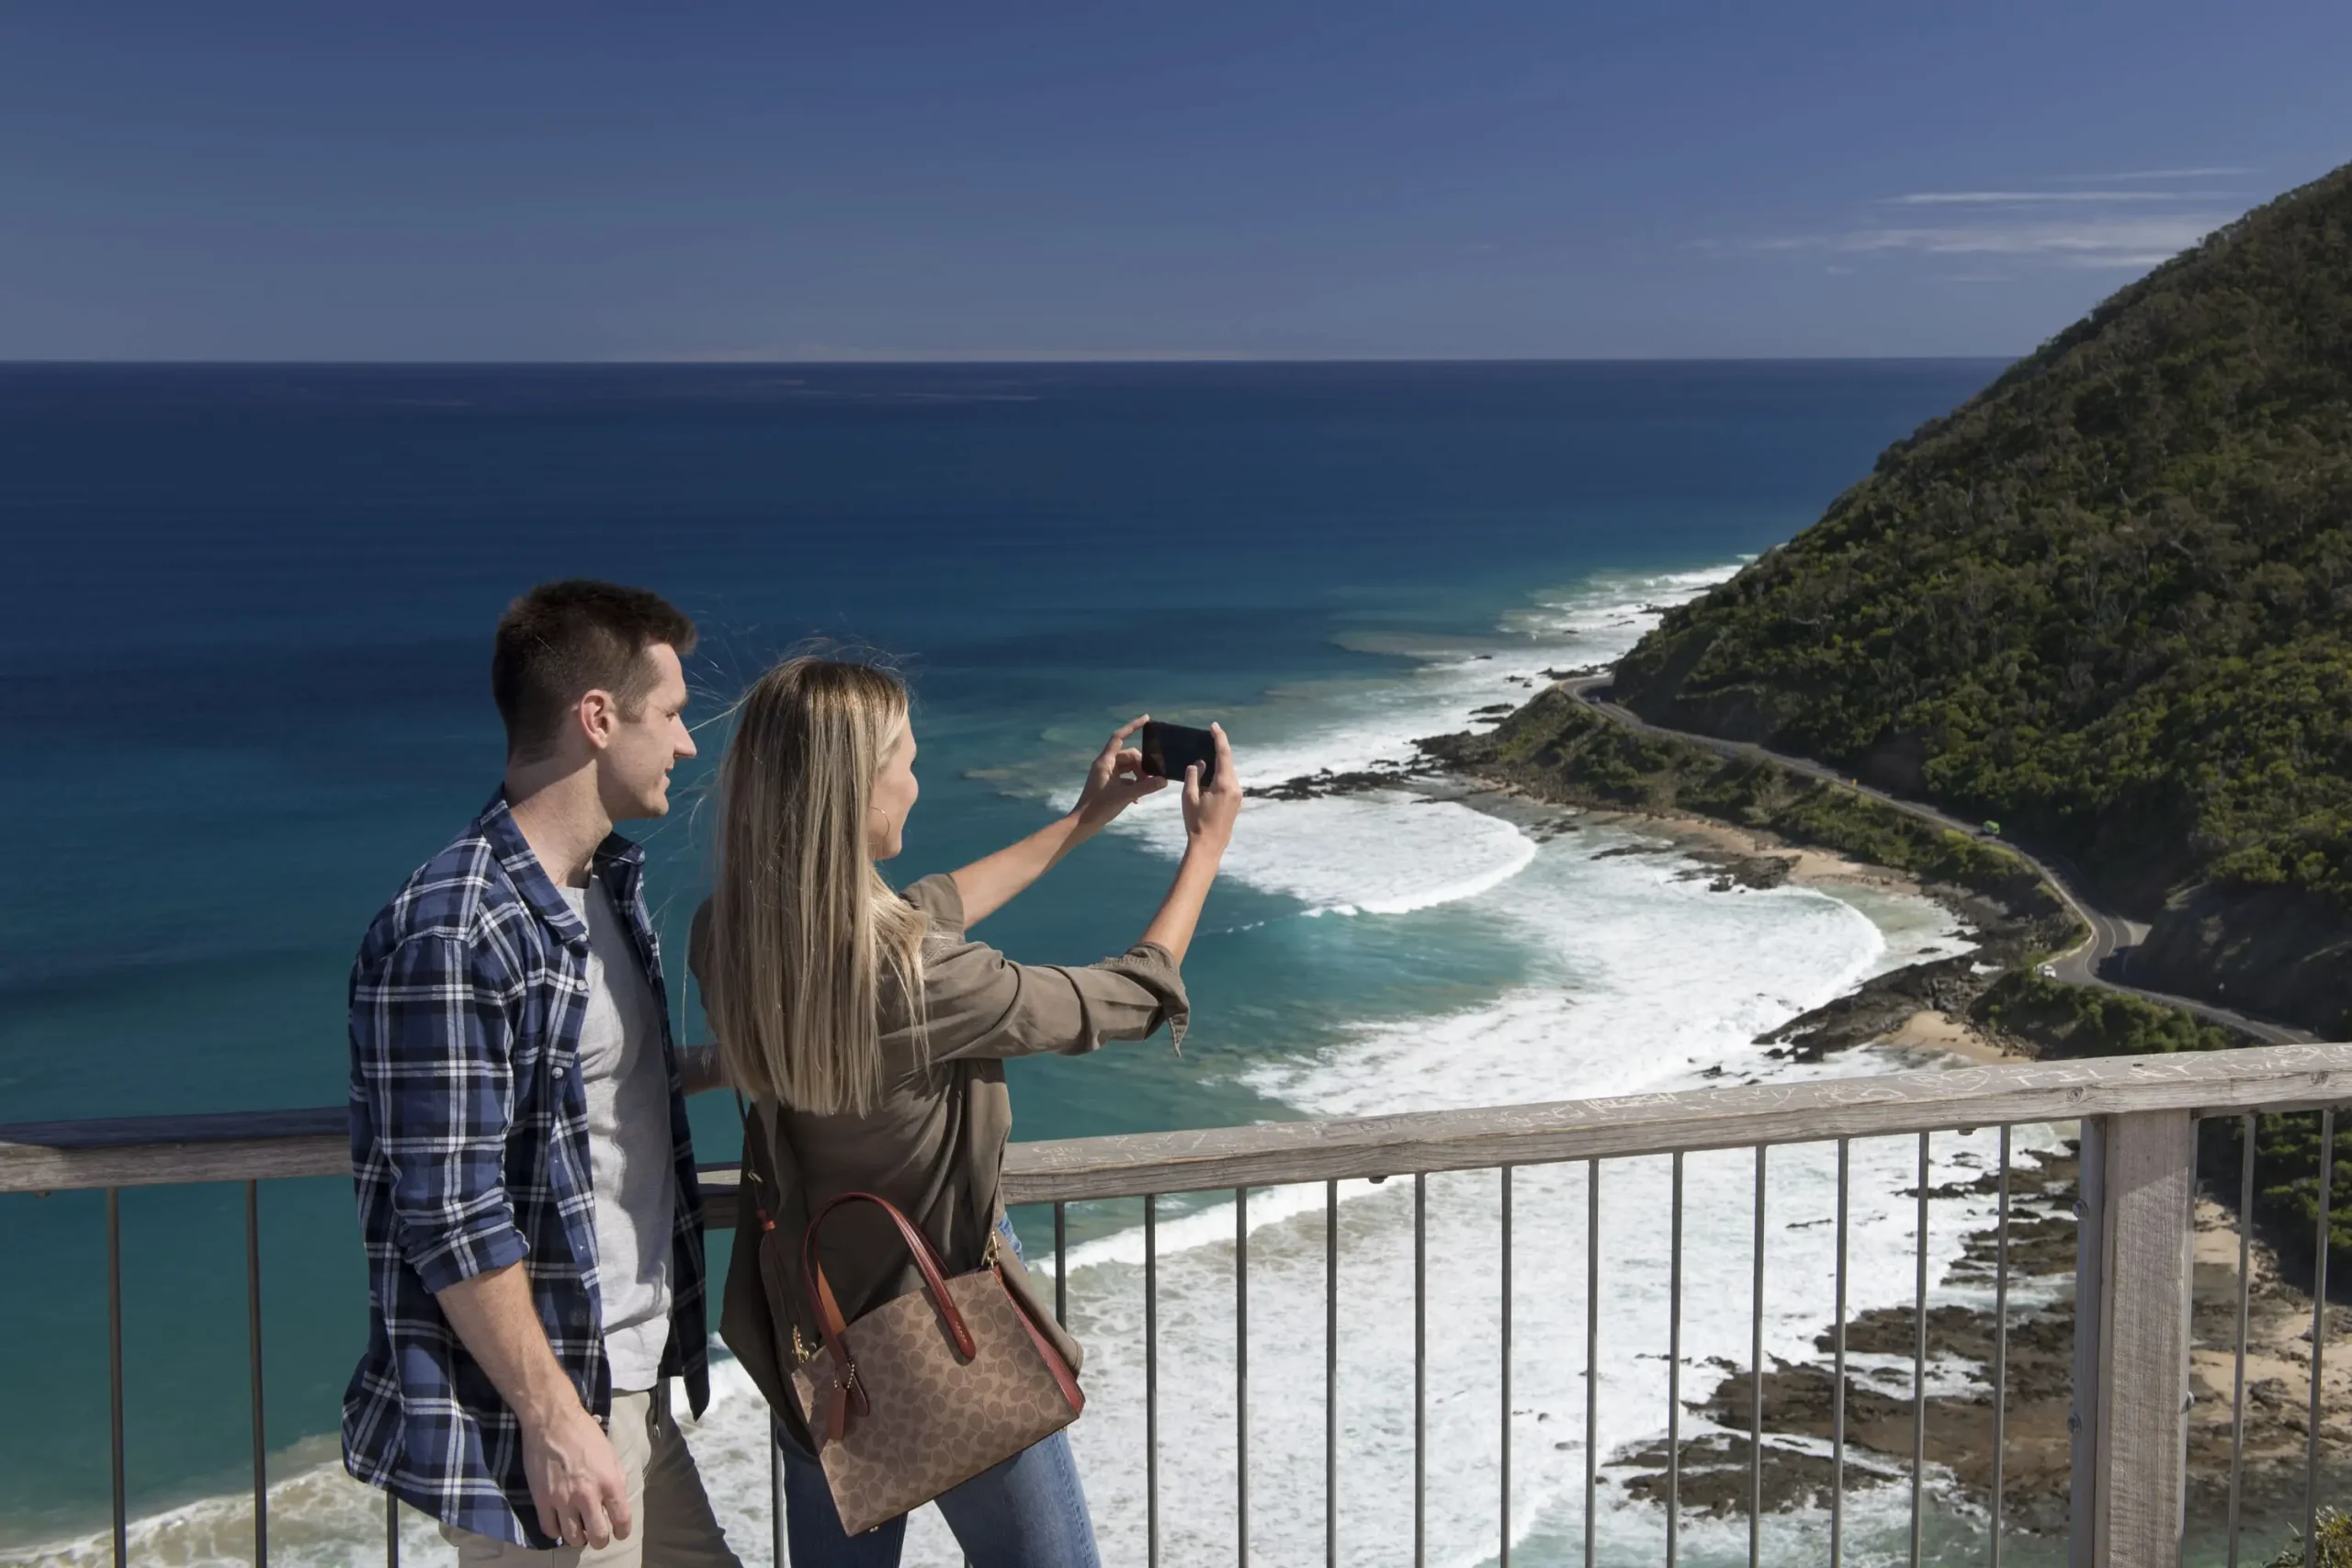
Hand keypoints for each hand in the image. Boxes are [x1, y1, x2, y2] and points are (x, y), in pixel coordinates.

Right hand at [522, 1401, 631, 1549]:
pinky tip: (560, 1524)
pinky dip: (556, 1532)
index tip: (619, 1532)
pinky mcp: (542, 1500)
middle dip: (600, 1540)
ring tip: (579, 1532)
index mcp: (610, 1482)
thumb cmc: (585, 1433)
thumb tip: (616, 1501)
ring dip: (578, 1539)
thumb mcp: (611, 1454)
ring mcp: (563, 1500)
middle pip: (598, 1536)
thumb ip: (615, 1480)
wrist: (553, 1422)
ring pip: (573, 1538)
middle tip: (598, 1534)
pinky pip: (550, 1529)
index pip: (622, 1520)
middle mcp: (588, 1495)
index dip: (622, 1531)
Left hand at [1072, 715, 1166, 829]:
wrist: (1083, 823)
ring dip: (1139, 776)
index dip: (1132, 726)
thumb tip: (1164, 780)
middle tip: (1152, 778)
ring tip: (1147, 789)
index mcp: (1105, 762)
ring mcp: (1107, 775)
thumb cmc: (1099, 807)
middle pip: (1128, 756)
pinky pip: (1125, 779)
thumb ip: (1145, 787)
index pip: (1119, 737)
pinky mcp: (1109, 785)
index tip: (1146, 719)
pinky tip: (1139, 799)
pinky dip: (1133, 785)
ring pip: (1128, 768)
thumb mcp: (1125, 796)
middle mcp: (1106, 765)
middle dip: (1141, 765)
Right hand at [1181, 723, 1240, 850]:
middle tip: (1207, 739)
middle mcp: (1235, 787)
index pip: (1224, 754)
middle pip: (1228, 762)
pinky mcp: (1237, 802)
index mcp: (1224, 784)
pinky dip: (1221, 775)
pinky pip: (1229, 782)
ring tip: (1204, 761)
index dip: (1219, 738)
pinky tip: (1210, 778)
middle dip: (1218, 750)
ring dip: (1218, 765)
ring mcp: (1238, 795)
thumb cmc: (1196, 822)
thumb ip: (1194, 776)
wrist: (1209, 846)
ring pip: (1229, 772)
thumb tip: (1199, 763)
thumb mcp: (1189, 797)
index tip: (1214, 726)